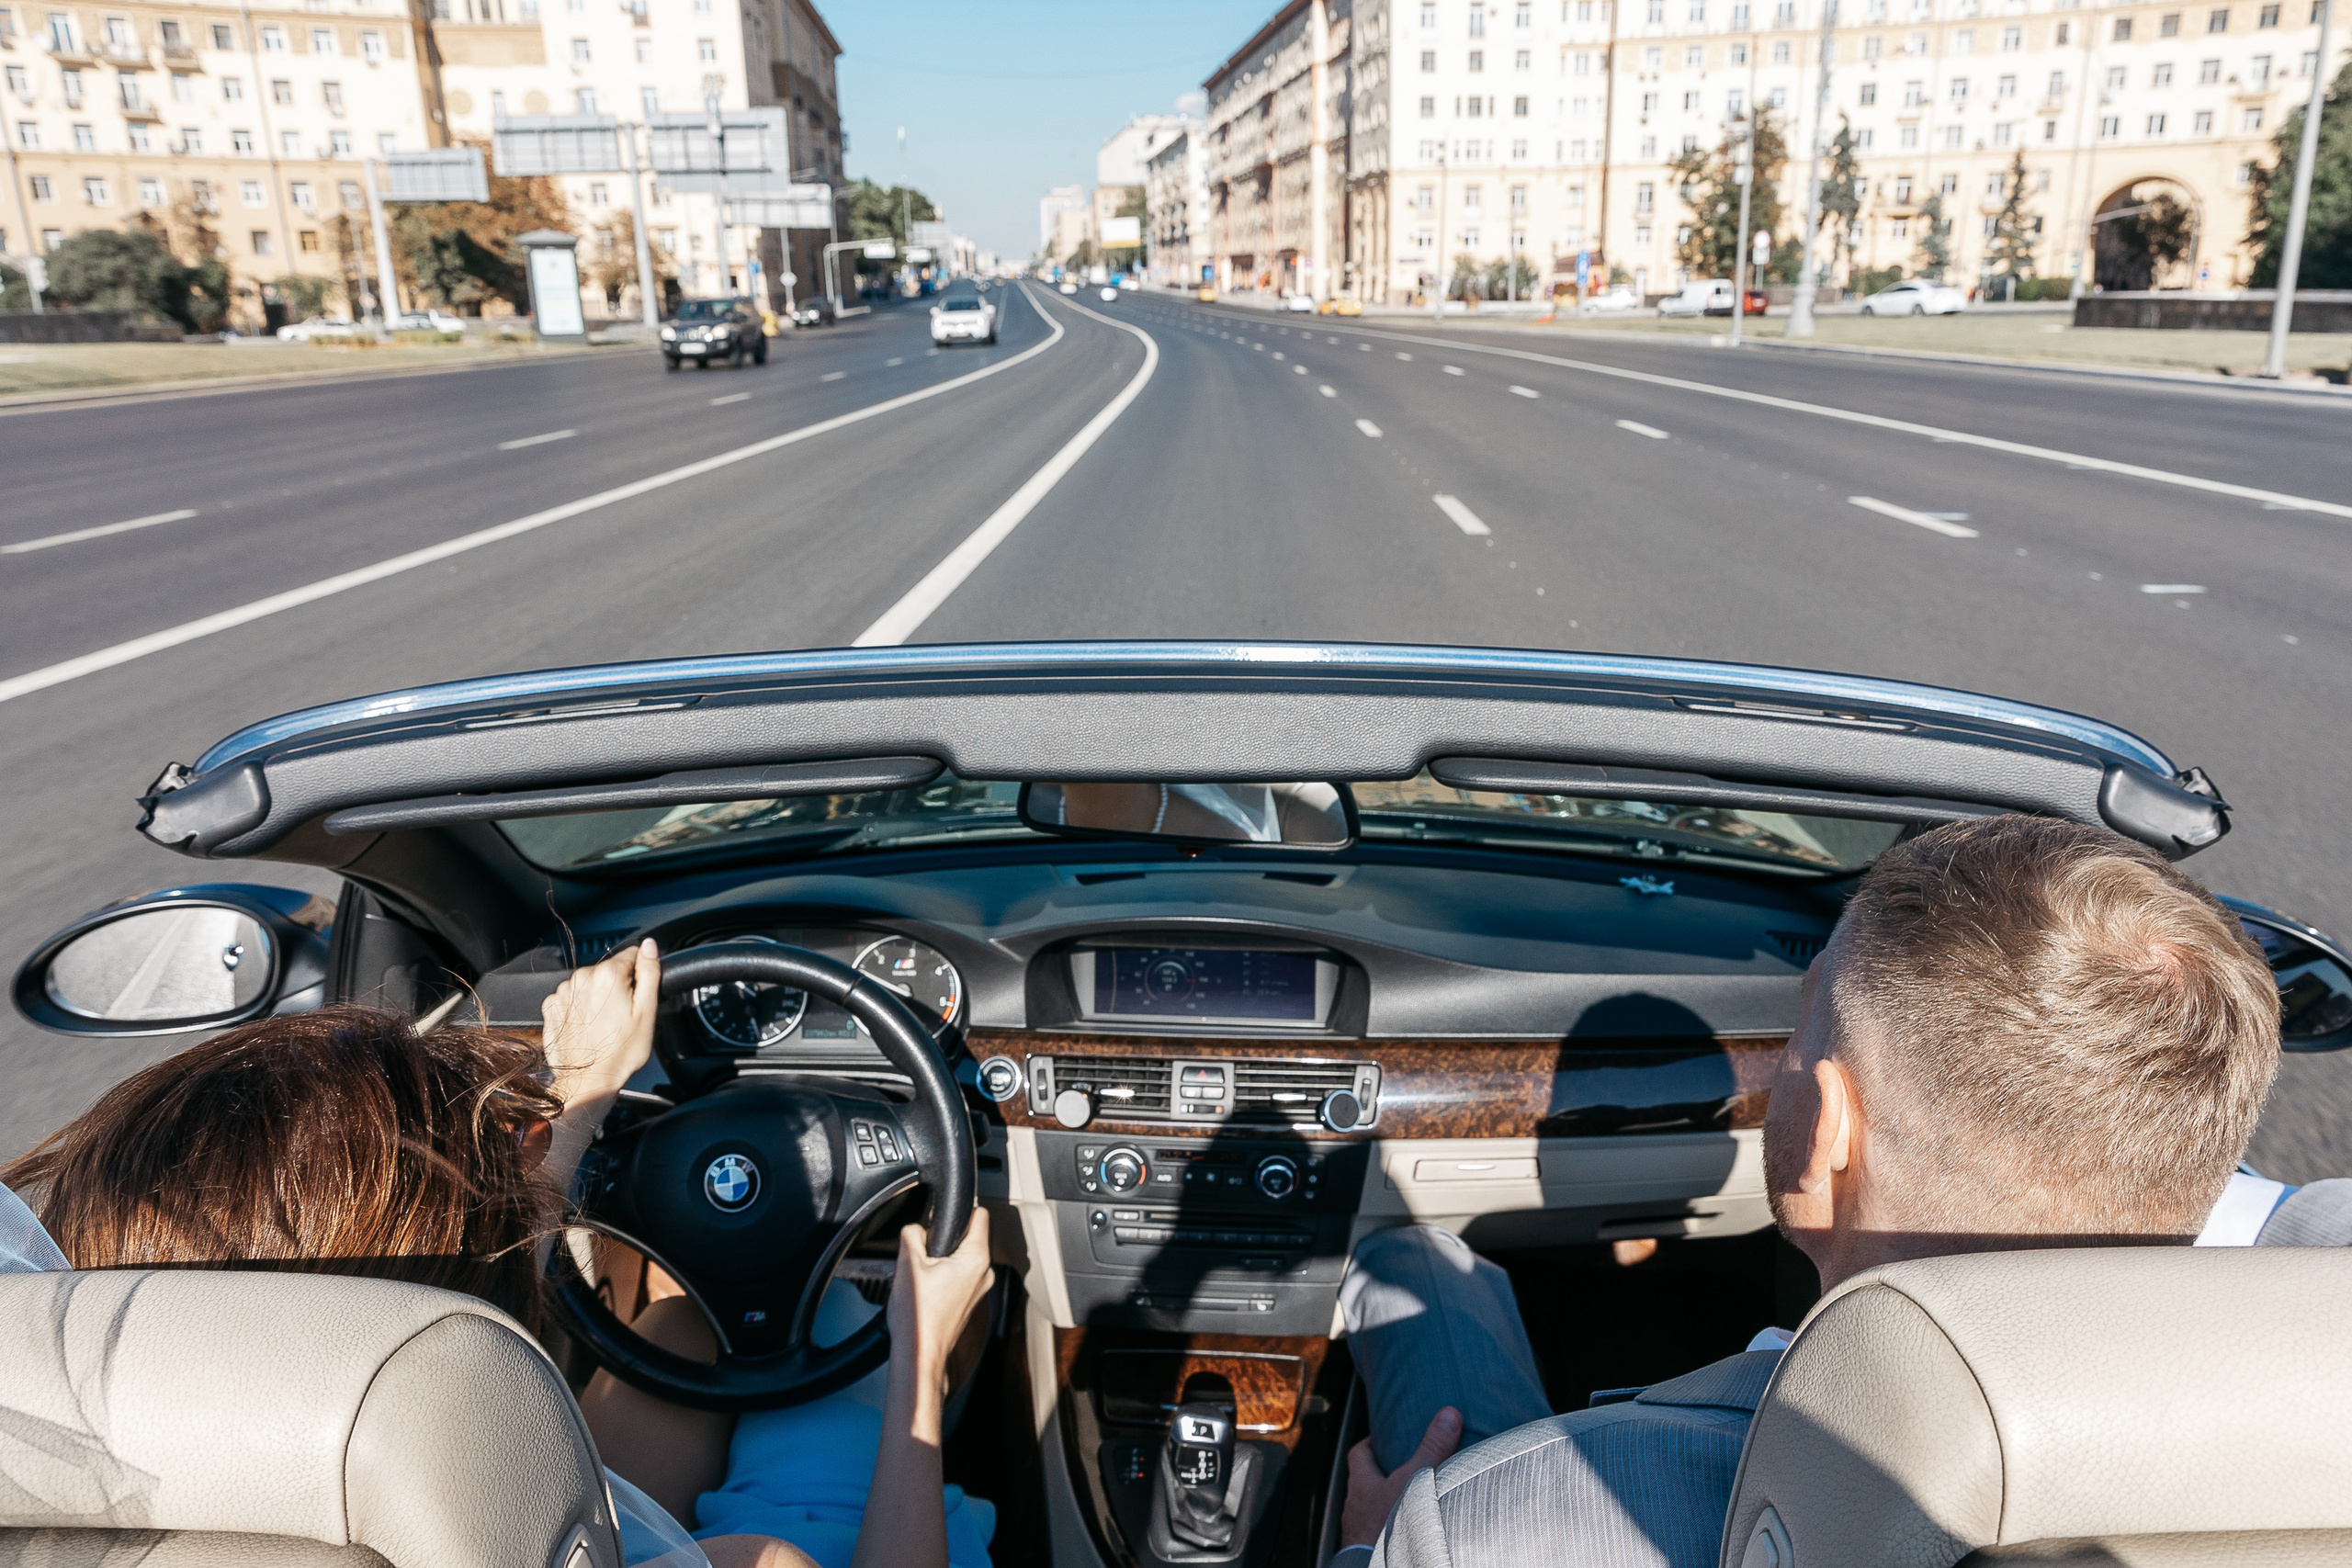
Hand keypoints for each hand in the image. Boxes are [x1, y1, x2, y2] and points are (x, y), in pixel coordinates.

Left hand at [542, 938, 659, 1102]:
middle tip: (623, 1016)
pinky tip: (588, 1027)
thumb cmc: (620, 1052)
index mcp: (607, 974)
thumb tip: (649, 945)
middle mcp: (581, 977)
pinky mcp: (552, 1007)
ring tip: (604, 1025)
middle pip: (608, 971)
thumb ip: (649, 972)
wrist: (588, 1081)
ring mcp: (563, 992)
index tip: (637, 998)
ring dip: (597, 998)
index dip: (639, 975)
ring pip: (589, 984)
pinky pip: (571, 998)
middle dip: (617, 987)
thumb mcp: (647, 1011)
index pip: (631, 955)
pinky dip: (580, 1008)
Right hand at [887, 1207, 993, 1385]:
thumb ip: (912, 1233)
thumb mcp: (908, 1264)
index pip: (979, 1215)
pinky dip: (940, 1275)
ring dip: (938, 1260)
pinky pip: (956, 1275)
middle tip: (921, 1253)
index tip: (943, 1213)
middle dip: (941, 1239)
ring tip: (918, 1274)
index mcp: (976, 1259)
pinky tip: (922, 1288)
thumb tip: (915, 1227)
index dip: (961, 1209)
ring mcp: (978, 1288)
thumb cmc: (918, 1317)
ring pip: (959, 1258)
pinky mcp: (968, 1300)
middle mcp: (984, 1273)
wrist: (919, 1355)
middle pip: (966, 1237)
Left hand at [1341, 1407, 1462, 1548]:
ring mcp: (1358, 1530)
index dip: (1372, 1444)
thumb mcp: (1413, 1479)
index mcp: (1361, 1484)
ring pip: (1369, 1510)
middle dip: (1382, 1476)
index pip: (1359, 1454)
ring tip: (1407, 1502)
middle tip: (1404, 1470)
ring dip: (1385, 1505)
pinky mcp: (1365, 1549)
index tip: (1386, 1438)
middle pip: (1364, 1482)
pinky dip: (1388, 1528)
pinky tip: (1405, 1531)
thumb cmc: (1388, 1525)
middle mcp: (1355, 1506)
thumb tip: (1448, 1415)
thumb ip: (1432, 1448)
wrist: (1377, 1565)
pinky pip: (1375, 1532)